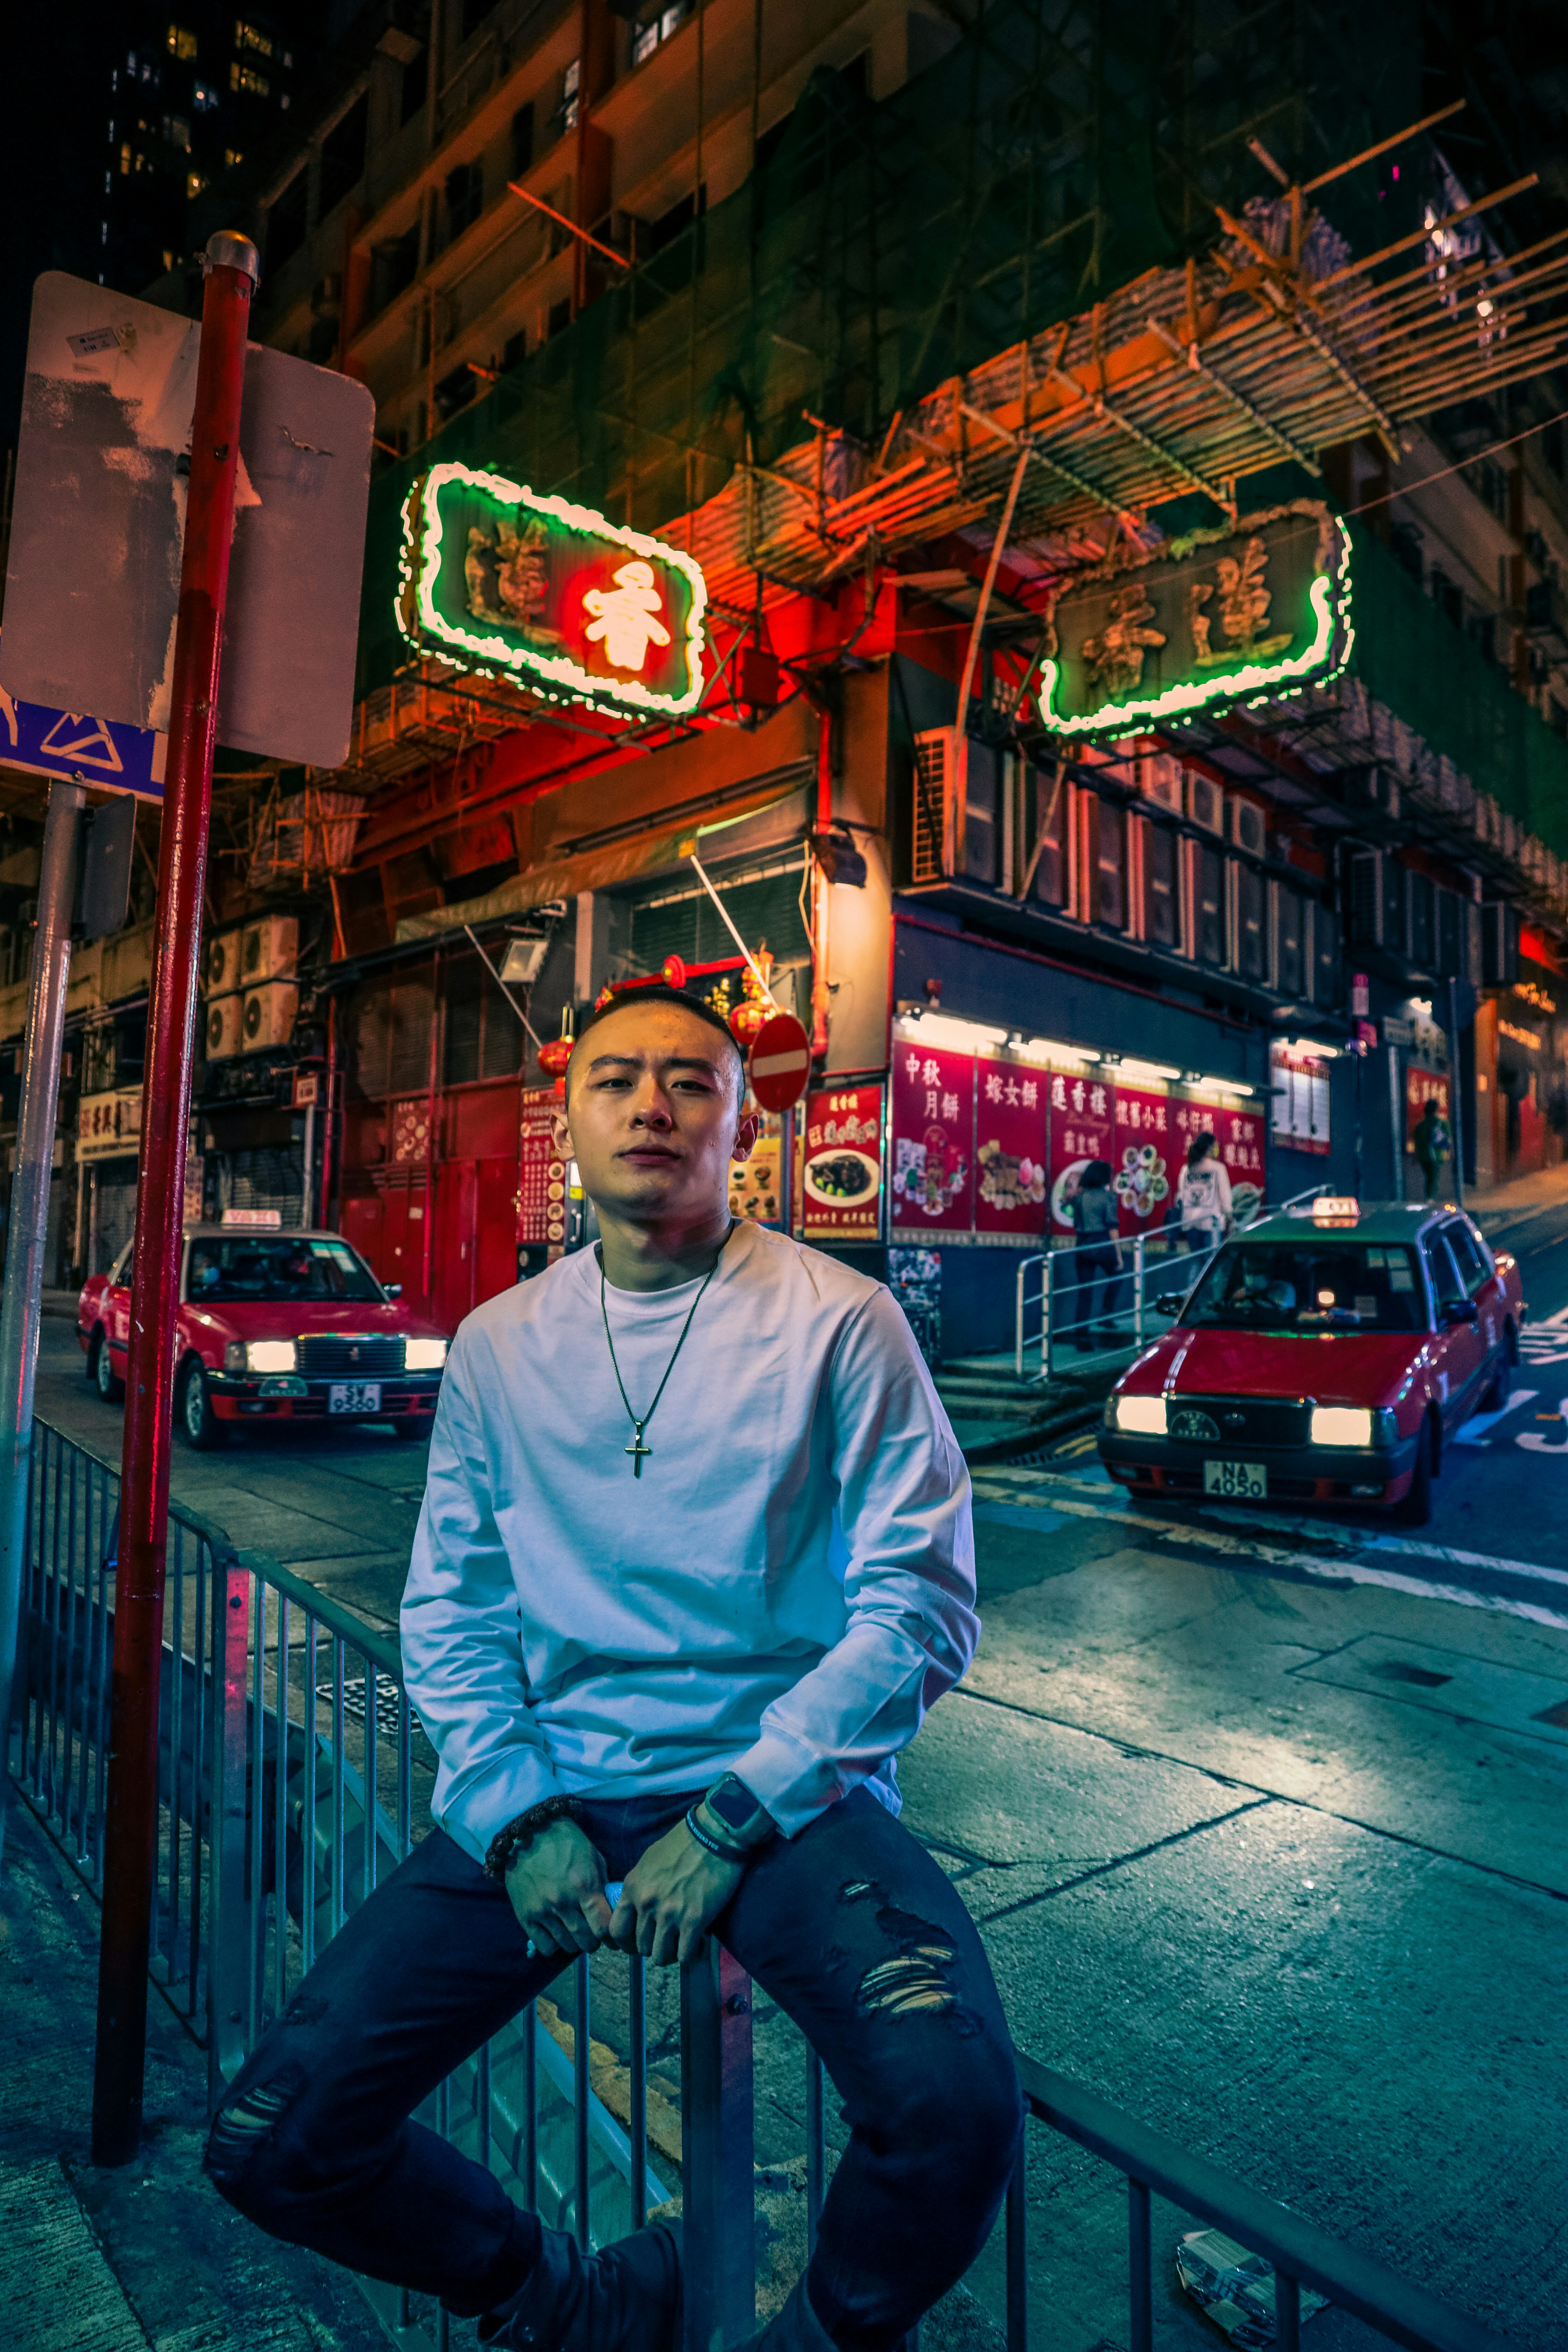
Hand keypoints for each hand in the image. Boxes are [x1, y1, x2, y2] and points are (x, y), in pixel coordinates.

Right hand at [504, 1817, 612, 1956]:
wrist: (528, 1832)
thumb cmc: (566, 1842)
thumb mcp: (593, 1856)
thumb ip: (602, 1885)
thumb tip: (611, 1910)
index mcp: (584, 1885)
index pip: (603, 1927)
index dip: (611, 1934)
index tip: (611, 1933)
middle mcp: (563, 1902)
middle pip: (587, 1941)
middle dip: (594, 1940)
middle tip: (593, 1933)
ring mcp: (542, 1910)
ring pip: (567, 1945)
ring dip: (576, 1942)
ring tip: (575, 1932)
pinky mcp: (525, 1916)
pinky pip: (545, 1947)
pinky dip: (555, 1944)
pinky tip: (557, 1932)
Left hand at [607, 1820, 744, 1967]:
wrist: (713, 1835)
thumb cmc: (683, 1842)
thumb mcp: (648, 1861)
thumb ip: (639, 1886)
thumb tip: (638, 1906)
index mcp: (633, 1888)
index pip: (616, 1930)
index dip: (625, 1942)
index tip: (636, 1943)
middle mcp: (647, 1904)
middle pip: (640, 1946)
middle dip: (653, 1946)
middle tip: (666, 1940)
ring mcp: (669, 1914)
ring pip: (660, 1956)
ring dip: (671, 1954)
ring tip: (681, 1945)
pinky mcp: (693, 1920)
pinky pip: (684, 1955)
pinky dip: (690, 1954)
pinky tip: (697, 1944)